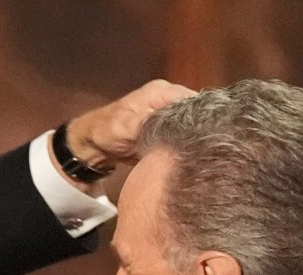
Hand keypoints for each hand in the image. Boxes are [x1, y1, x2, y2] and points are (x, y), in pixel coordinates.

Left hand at [65, 79, 197, 171]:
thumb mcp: (128, 126)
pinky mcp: (166, 128)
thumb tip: (178, 125)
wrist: (92, 145)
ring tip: (202, 152)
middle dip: (201, 128)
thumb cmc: (106, 131)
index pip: (194, 99)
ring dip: (194, 137)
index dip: (204, 115)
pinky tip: (191, 155)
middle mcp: (169, 98)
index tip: (210, 133)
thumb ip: (153, 123)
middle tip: (207, 146)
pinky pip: (182, 134)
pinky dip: (185, 144)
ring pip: (191, 124)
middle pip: (196, 111)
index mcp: (162, 91)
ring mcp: (168, 113)